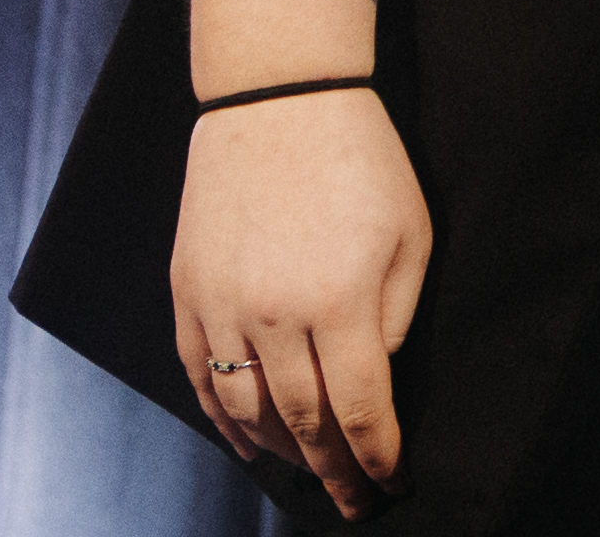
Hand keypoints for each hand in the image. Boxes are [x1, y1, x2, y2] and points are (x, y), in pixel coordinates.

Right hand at [174, 90, 432, 515]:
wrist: (278, 101)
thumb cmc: (361, 161)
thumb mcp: (411, 233)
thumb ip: (394, 315)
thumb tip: (374, 376)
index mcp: (341, 302)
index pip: (361, 409)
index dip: (377, 456)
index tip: (392, 482)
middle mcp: (275, 316)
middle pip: (304, 423)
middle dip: (334, 471)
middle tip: (355, 502)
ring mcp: (223, 308)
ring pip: (248, 411)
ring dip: (282, 455)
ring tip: (310, 476)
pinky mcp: (188, 295)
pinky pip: (202, 379)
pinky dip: (224, 421)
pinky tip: (248, 443)